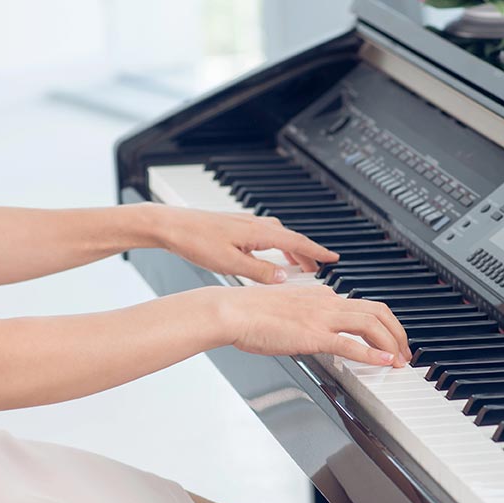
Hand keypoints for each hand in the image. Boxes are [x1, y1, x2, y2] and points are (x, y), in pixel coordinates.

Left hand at [153, 206, 337, 282]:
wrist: (170, 225)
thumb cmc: (195, 241)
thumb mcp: (230, 264)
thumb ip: (259, 272)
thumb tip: (283, 278)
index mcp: (259, 232)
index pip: (298, 243)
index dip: (317, 252)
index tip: (333, 258)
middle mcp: (256, 224)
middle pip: (291, 240)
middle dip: (307, 255)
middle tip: (318, 269)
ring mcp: (246, 223)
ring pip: (278, 238)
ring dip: (290, 252)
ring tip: (297, 268)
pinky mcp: (236, 226)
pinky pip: (265, 237)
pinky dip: (274, 249)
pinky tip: (267, 259)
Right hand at [209, 285, 411, 367]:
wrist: (231, 310)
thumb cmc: (248, 312)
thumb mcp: (285, 307)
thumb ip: (304, 314)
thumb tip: (313, 327)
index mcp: (320, 295)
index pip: (362, 305)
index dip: (383, 323)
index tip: (389, 339)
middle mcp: (326, 302)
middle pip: (377, 311)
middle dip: (397, 332)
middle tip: (404, 351)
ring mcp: (321, 317)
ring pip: (371, 323)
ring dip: (391, 342)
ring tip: (399, 360)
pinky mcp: (312, 334)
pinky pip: (350, 343)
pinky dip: (372, 354)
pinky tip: (383, 362)